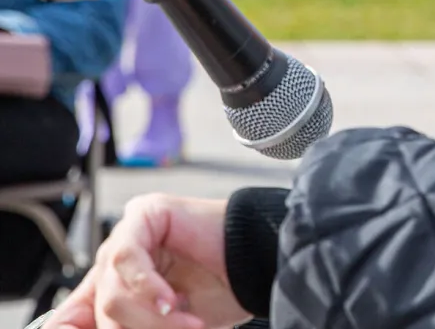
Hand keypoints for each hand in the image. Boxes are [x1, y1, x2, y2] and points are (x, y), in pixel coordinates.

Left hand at [45, 194, 249, 328]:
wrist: (263, 259)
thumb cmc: (224, 288)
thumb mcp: (168, 322)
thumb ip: (130, 324)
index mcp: (118, 284)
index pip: (74, 313)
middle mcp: (118, 258)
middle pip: (101, 306)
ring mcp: (128, 233)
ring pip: (112, 289)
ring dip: (150, 317)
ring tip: (187, 322)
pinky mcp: (143, 214)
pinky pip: (126, 258)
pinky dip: (148, 287)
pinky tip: (172, 302)